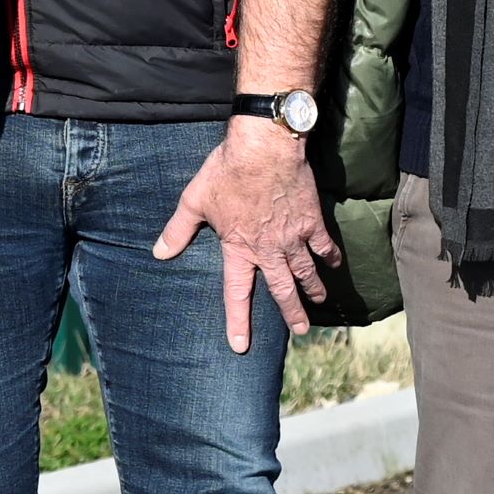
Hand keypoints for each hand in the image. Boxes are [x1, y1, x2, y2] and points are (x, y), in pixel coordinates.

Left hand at [152, 120, 335, 349]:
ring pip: (306, 271)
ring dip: (313, 289)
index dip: (238, 321)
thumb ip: (178, 230)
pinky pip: (324, 245)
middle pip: (282, 289)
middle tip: (300, 331)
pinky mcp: (311, 220)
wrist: (264, 147)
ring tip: (319, 302)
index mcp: (239, 248)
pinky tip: (334, 264)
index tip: (240, 345)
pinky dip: (330, 256)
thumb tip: (159, 253)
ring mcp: (293, 237)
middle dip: (291, 312)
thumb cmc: (227, 171)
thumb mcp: (195, 200)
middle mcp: (268, 250)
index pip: (237, 293)